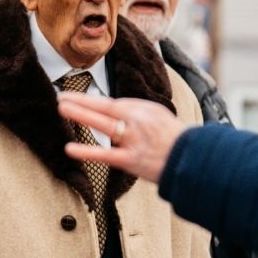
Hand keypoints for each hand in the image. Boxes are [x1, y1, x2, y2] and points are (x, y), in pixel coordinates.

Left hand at [55, 88, 180, 179]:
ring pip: (104, 124)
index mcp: (144, 111)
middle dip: (81, 101)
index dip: (91, 100)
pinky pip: (106, 154)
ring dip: (82, 114)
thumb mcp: (159, 117)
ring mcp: (134, 140)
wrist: (195, 161)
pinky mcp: (132, 159)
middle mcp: (138, 121)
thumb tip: (115, 109)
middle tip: (61, 97)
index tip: (74, 96)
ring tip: (62, 108)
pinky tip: (70, 148)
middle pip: (105, 108)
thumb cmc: (176, 140)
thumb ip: (137, 113)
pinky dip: (87, 151)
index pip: (112, 104)